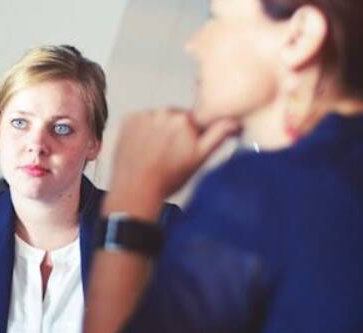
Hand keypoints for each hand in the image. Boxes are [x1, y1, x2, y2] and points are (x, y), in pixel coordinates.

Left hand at [110, 108, 239, 202]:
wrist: (136, 189)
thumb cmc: (167, 178)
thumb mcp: (200, 158)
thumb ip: (218, 135)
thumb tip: (234, 122)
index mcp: (185, 119)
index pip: (195, 120)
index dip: (192, 135)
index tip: (186, 147)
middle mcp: (164, 112)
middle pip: (175, 118)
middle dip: (175, 132)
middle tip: (170, 154)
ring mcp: (144, 115)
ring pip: (157, 119)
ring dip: (158, 131)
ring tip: (155, 153)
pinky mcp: (128, 120)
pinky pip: (140, 121)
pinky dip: (142, 131)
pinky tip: (143, 148)